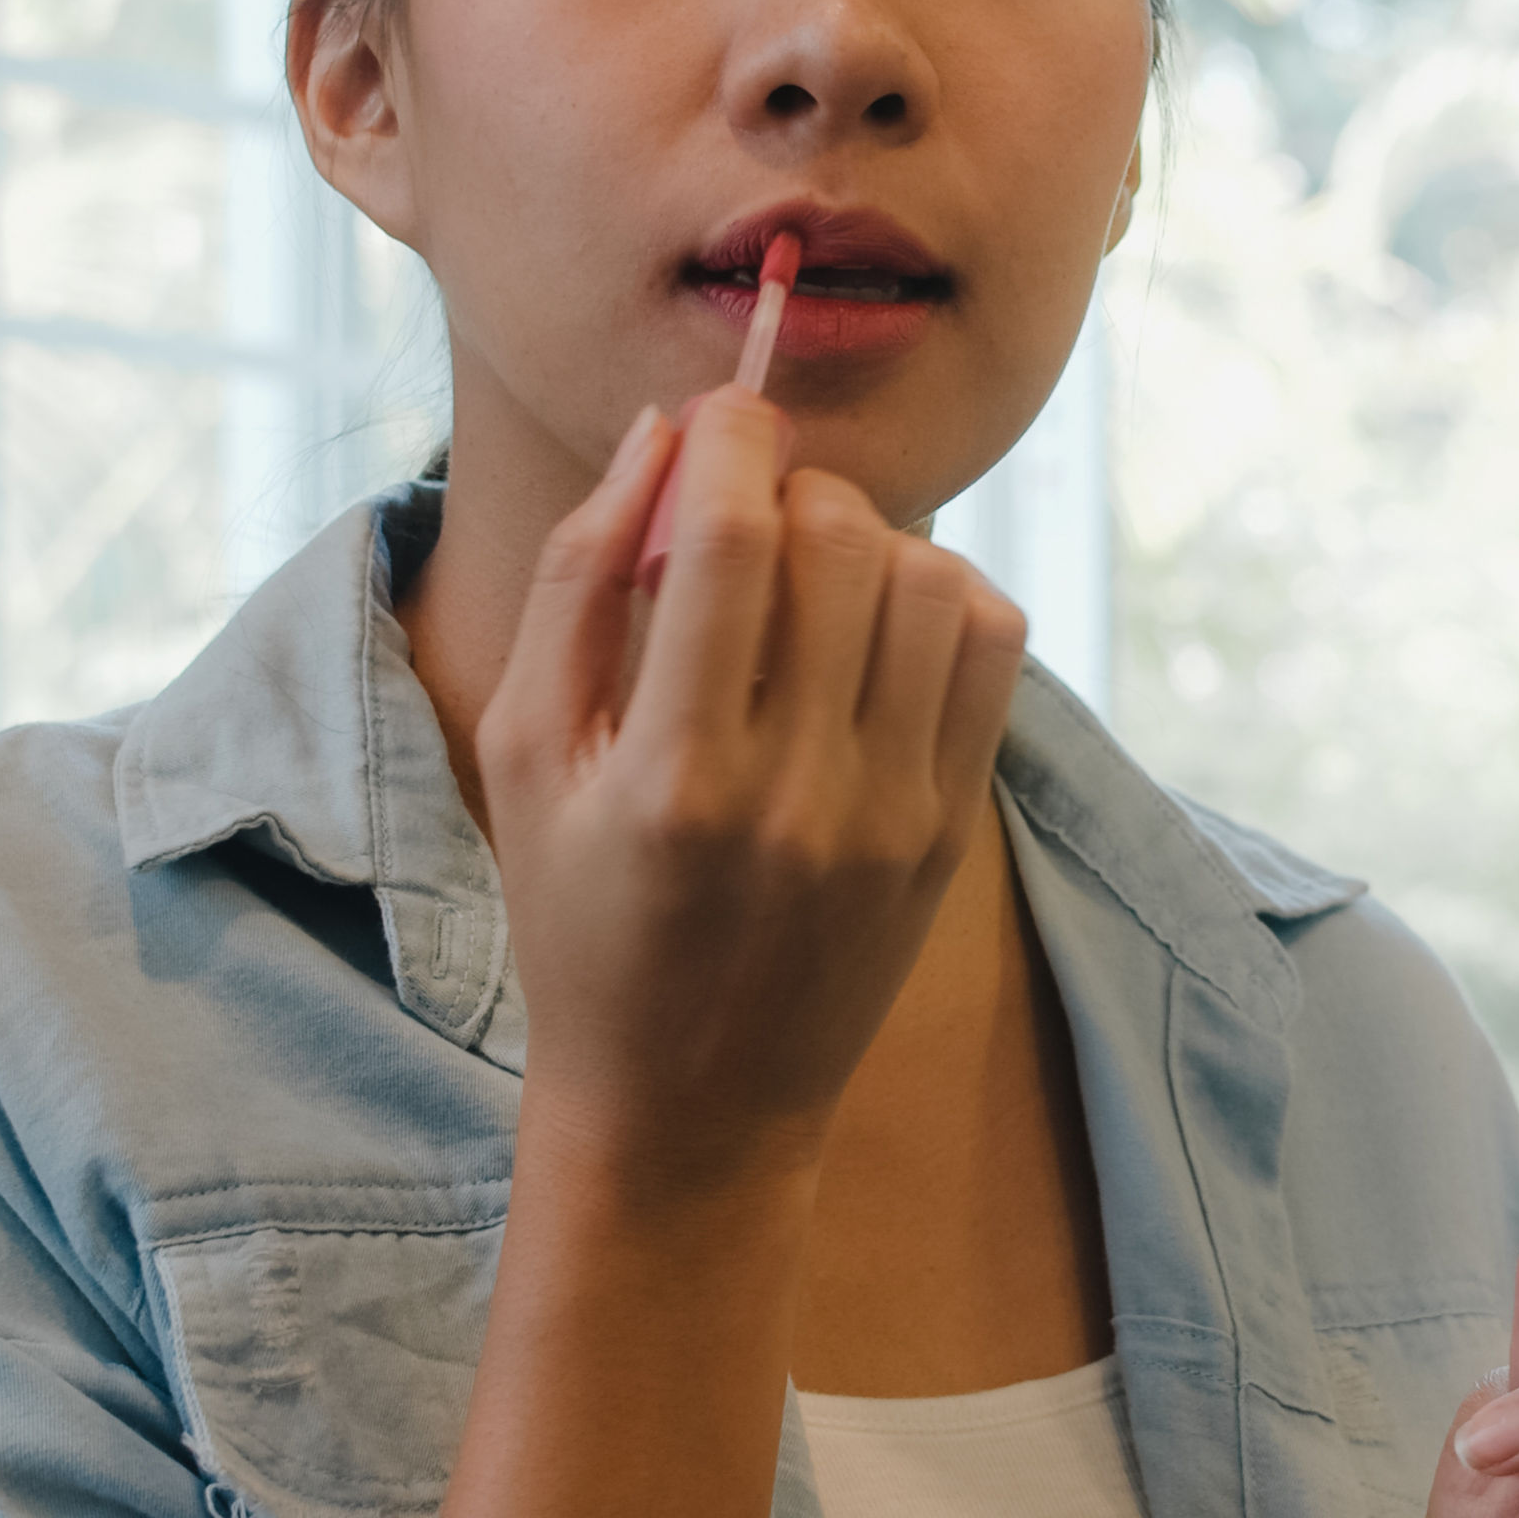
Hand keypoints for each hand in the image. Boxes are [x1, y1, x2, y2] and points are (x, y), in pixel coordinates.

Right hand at [472, 390, 1026, 1190]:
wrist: (690, 1102)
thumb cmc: (579, 914)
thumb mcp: (528, 751)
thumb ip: (579, 579)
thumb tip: (661, 435)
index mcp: (675, 775)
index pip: (735, 539)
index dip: (733, 437)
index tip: (720, 415)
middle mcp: (800, 795)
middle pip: (843, 542)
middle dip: (794, 489)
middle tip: (750, 520)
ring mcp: (895, 816)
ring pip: (931, 581)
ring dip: (870, 543)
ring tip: (809, 587)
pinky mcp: (951, 828)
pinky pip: (990, 644)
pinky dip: (939, 598)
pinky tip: (873, 632)